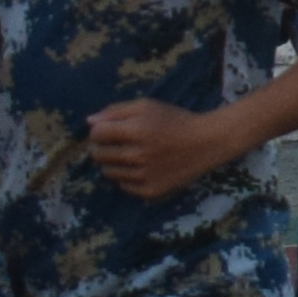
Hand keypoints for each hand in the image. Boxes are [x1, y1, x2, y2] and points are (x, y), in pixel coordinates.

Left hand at [82, 98, 247, 199]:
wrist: (208, 142)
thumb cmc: (175, 120)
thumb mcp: (148, 106)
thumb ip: (116, 111)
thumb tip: (89, 122)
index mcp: (136, 130)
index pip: (97, 134)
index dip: (100, 131)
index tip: (110, 130)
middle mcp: (137, 155)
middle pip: (99, 155)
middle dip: (103, 148)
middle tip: (119, 144)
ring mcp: (143, 175)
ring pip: (109, 172)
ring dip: (114, 163)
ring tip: (131, 156)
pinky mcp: (150, 190)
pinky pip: (124, 186)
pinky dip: (128, 178)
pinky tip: (142, 168)